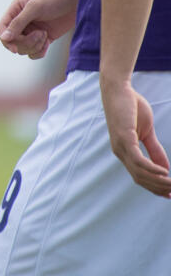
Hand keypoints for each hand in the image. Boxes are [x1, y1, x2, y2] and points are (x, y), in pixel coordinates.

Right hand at [0, 0, 77, 58]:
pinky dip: (40, 51)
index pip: (2, 29)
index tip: (14, 49)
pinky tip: (48, 42)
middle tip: (40, 35)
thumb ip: (18, 23)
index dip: (6, 40)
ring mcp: (32, 31)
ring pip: (24, 49)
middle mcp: (21, 22)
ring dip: (34, 46)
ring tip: (45, 34)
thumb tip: (4, 38)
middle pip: (13, 41)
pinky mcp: (44, 38)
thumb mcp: (34, 8)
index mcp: (15, 11)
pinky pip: (35, 52)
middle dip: (25, 43)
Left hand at [100, 78, 170, 197]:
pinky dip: (152, 169)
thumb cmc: (131, 107)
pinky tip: (164, 173)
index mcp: (124, 152)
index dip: (154, 187)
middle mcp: (120, 152)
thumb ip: (154, 150)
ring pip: (140, 173)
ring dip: (158, 181)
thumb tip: (166, 169)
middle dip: (158, 188)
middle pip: (140, 178)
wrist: (118, 89)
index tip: (169, 195)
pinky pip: (138, 160)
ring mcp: (120, 146)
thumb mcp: (146, 132)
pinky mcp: (124, 138)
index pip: (139, 176)